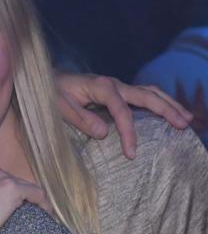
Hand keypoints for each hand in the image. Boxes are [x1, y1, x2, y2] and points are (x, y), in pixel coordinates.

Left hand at [55, 73, 192, 158]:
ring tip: (186, 119)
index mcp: (101, 87)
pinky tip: (169, 113)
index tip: (132, 153)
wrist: (47, 80)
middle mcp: (113, 84)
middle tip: (183, 125)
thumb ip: (80, 119)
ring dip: (169, 104)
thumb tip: (104, 133)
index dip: (129, 132)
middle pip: (146, 95)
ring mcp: (117, 86)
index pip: (122, 111)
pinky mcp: (117, 92)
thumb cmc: (50, 93)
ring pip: (150, 93)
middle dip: (166, 110)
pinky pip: (143, 96)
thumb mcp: (59, 107)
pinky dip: (159, 103)